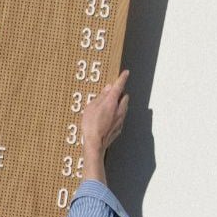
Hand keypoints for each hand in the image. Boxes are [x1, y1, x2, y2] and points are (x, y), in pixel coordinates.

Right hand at [80, 68, 128, 184]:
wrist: (95, 144)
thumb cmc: (90, 126)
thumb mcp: (90, 108)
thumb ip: (100, 97)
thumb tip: (107, 89)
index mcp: (111, 102)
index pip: (119, 86)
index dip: (122, 78)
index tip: (126, 73)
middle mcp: (119, 109)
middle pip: (124, 97)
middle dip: (119, 94)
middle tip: (109, 96)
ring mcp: (121, 118)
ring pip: (124, 107)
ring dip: (118, 105)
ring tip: (106, 109)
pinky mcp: (120, 127)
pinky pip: (120, 117)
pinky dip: (116, 115)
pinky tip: (106, 120)